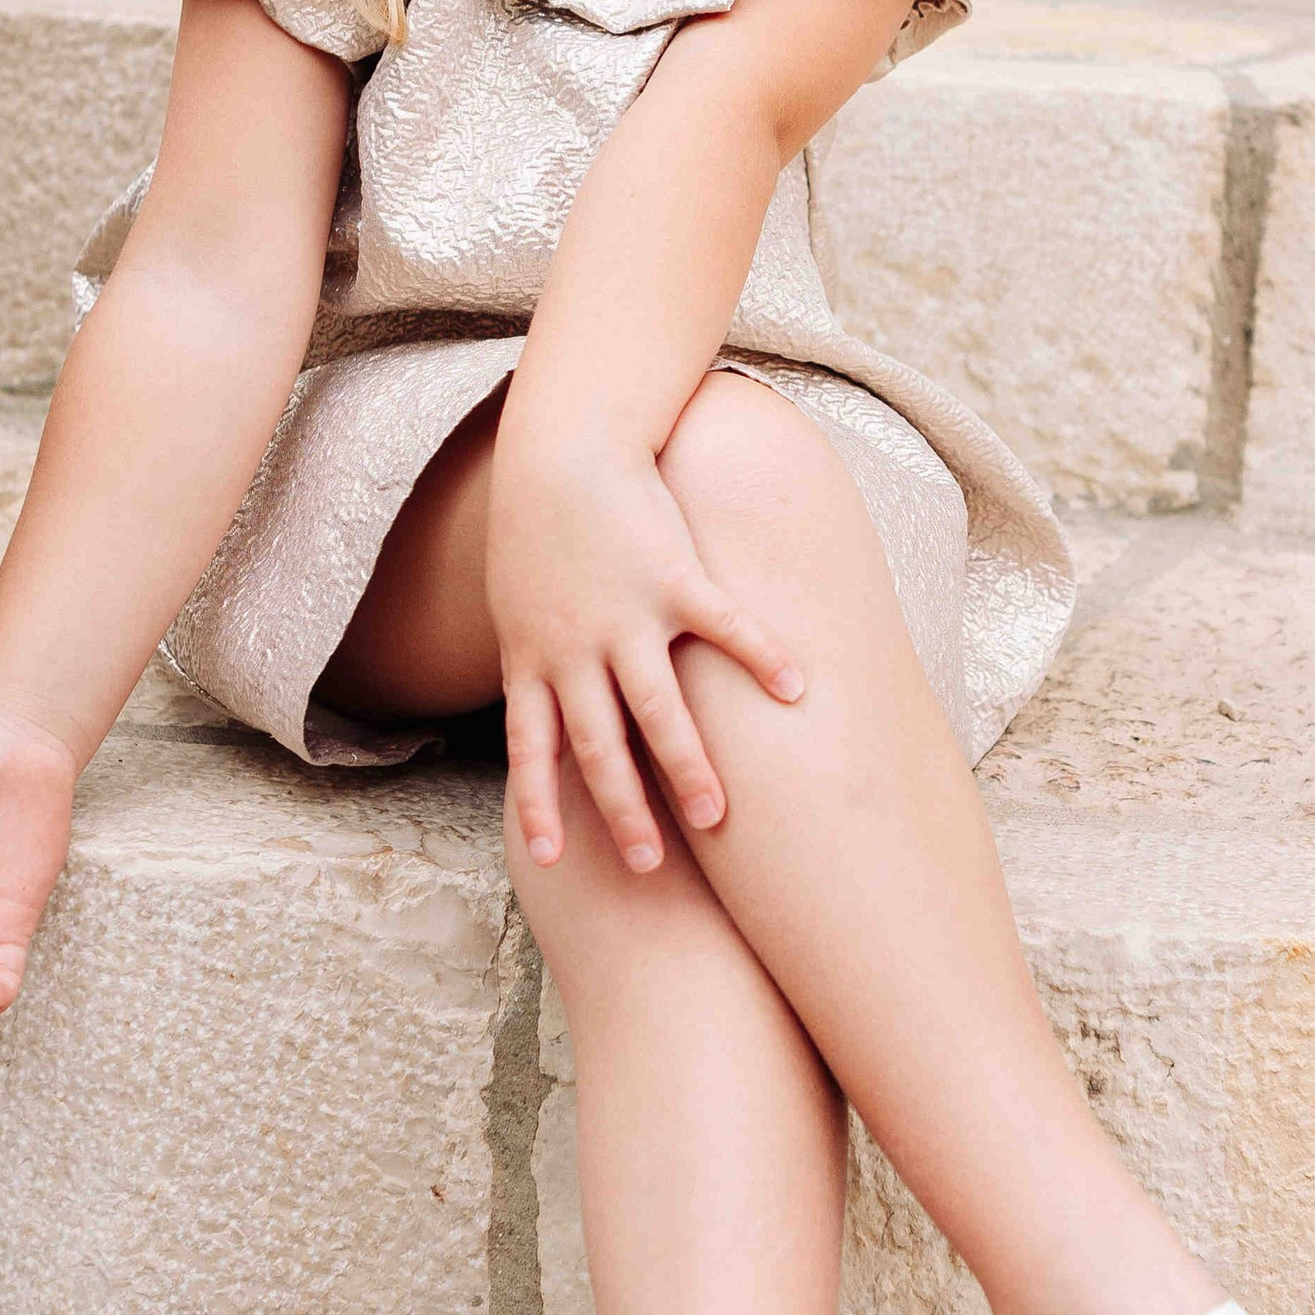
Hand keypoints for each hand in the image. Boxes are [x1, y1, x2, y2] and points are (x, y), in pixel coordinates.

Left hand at [486, 430, 800, 872]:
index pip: (533, 748)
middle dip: (623, 810)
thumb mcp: (518, 599)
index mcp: (533, 657)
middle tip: (645, 866)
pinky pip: (725, 630)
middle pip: (600, 747)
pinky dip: (762, 659)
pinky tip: (796, 689)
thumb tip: (545, 707)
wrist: (560, 448)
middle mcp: (576, 650)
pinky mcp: (674, 580)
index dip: (540, 804)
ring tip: (715, 816)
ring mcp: (627, 618)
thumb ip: (537, 656)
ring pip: (658, 710)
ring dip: (687, 767)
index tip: (551, 858)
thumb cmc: (537, 524)